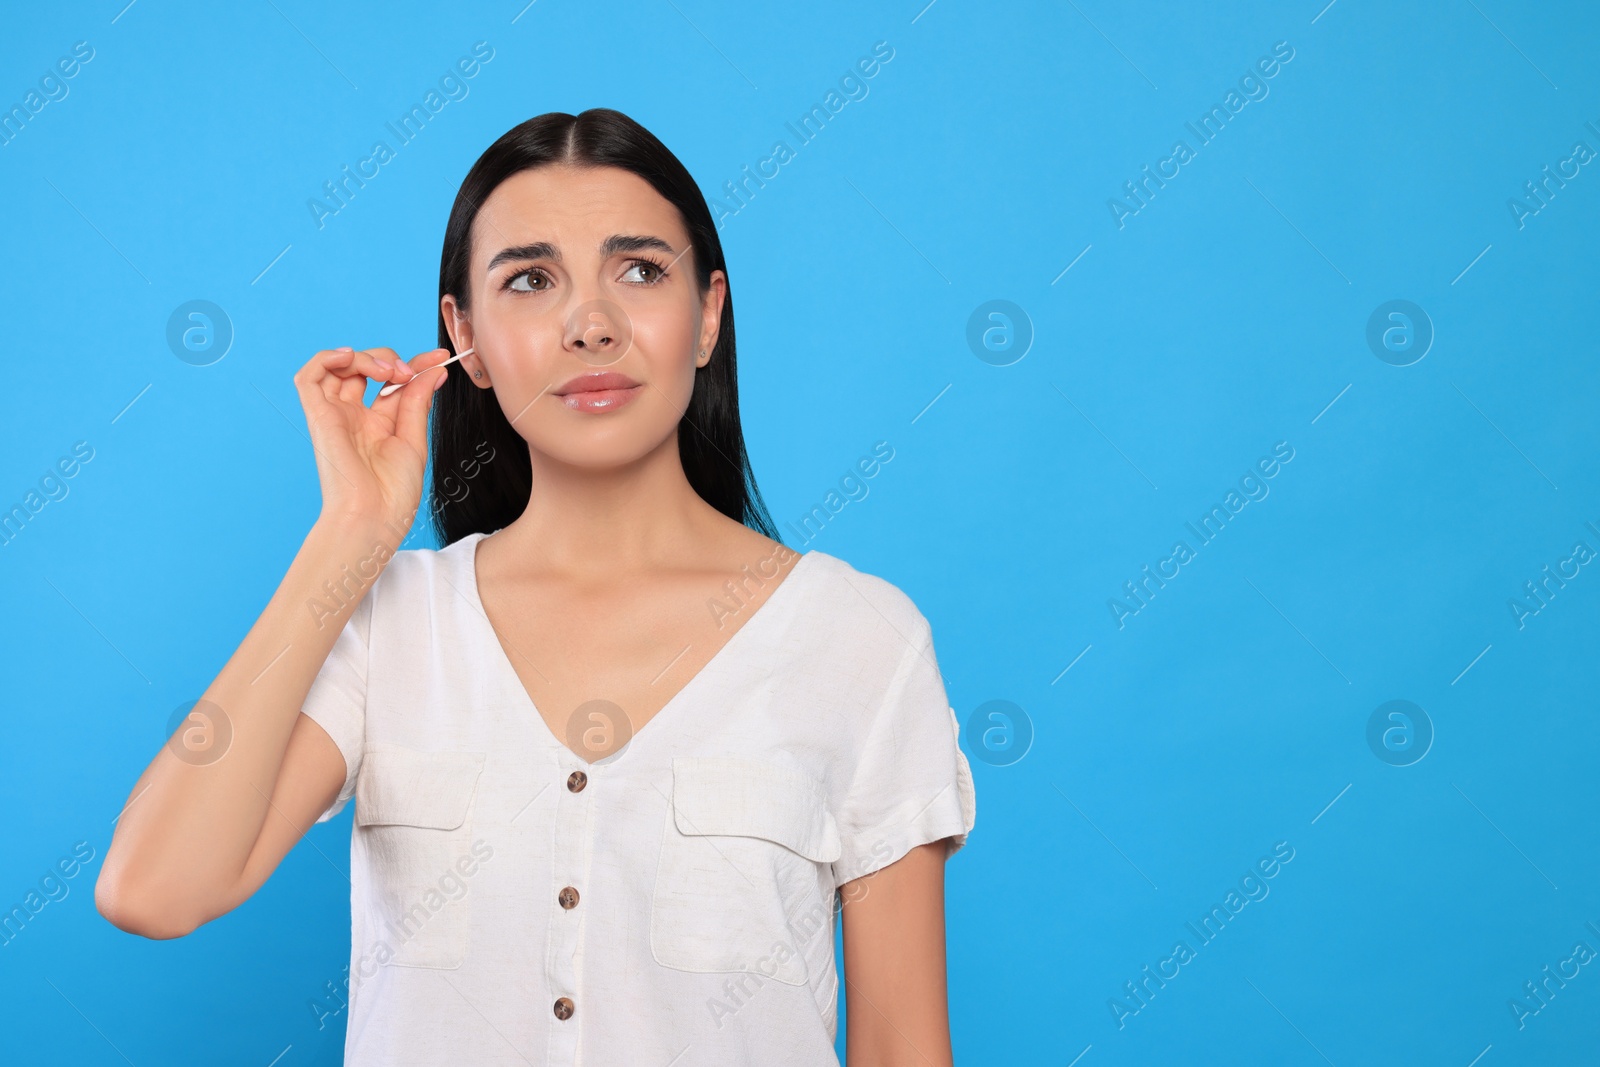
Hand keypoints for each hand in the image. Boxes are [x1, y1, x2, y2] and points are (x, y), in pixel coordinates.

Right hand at [291, 345, 450, 544]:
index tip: (440, 358)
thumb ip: (418, 401)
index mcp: (379, 424)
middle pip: (364, 369)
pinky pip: (309, 378)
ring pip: (337, 367)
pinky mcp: (318, 417)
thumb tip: (434, 370)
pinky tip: (349, 357)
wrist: (374, 516)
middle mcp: (356, 417)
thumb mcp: (414, 439)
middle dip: (389, 360)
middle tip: (408, 373)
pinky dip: (326, 359)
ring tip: (386, 371)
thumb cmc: (394, 492)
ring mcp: (336, 416)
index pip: (393, 382)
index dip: (416, 365)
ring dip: (362, 357)